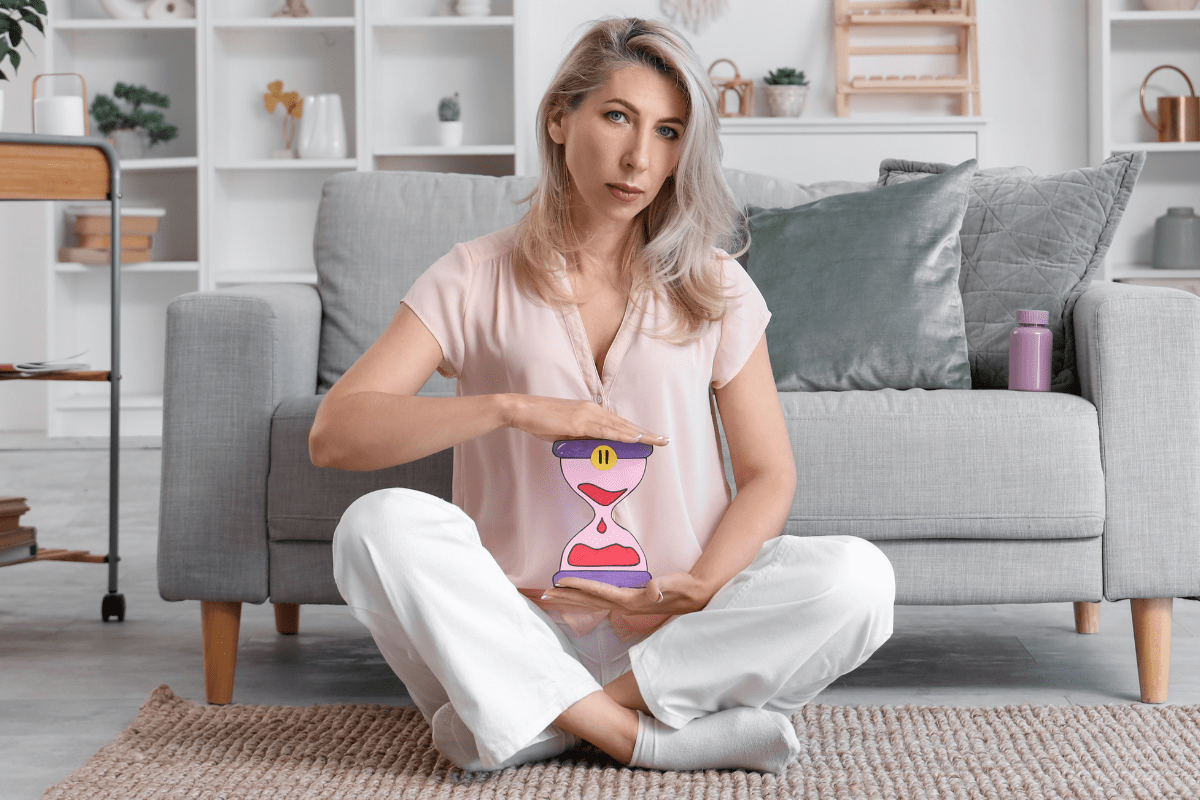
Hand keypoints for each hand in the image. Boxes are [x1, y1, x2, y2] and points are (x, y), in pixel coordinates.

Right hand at [503, 394, 668, 445]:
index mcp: (590, 411)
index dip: (636, 430)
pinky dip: (622, 435)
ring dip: (639, 435)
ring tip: (656, 441)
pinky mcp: (579, 422)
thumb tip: (593, 449)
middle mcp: (592, 410)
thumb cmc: (541, 420)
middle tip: (664, 440)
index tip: (651, 437)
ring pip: (619, 427)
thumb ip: (581, 438)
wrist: (522, 410)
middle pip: (624, 424)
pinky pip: (605, 431)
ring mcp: (587, 415)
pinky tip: (634, 439)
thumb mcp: (565, 432)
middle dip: (646, 433)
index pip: (618, 423)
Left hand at [541, 572, 710, 616]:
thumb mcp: (676, 584)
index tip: (560, 582)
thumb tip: (652, 589)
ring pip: (591, 603)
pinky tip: (577, 598)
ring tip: (551, 597)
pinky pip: (599, 600)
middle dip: (566, 598)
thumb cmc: (685, 589)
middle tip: (542, 595)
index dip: (579, 587)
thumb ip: (664, 587)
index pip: (599, 592)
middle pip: (588, 602)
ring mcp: (625, 605)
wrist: (696, 597)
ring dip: (570, 600)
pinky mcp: (628, 602)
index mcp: (630, 601)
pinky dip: (584, 598)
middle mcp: (623, 605)